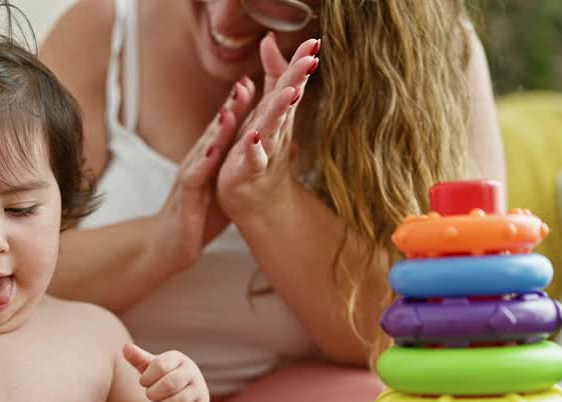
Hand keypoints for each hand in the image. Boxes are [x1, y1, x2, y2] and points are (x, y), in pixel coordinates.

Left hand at [122, 343, 208, 401]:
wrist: (186, 395)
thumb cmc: (162, 377)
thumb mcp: (150, 368)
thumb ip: (138, 359)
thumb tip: (125, 348)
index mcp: (178, 359)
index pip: (160, 365)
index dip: (147, 377)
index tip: (143, 382)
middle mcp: (192, 372)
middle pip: (170, 384)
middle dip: (153, 393)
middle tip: (149, 396)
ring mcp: (198, 390)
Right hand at [156, 76, 255, 271]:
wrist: (169, 245)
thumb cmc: (201, 214)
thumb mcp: (228, 186)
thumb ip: (242, 164)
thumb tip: (268, 148)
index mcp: (213, 156)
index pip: (230, 126)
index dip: (244, 103)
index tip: (262, 80)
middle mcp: (201, 159)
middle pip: (217, 127)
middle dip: (232, 104)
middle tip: (248, 81)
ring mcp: (191, 174)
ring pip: (206, 146)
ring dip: (218, 127)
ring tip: (231, 108)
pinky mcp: (186, 196)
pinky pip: (195, 177)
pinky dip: (204, 163)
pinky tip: (213, 151)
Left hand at [217, 36, 320, 211]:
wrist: (259, 203)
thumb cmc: (262, 150)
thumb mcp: (266, 109)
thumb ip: (271, 76)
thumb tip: (269, 38)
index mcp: (279, 116)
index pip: (291, 85)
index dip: (300, 64)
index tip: (314, 42)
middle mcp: (276, 132)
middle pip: (286, 102)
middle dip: (296, 80)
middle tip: (310, 59)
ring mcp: (264, 152)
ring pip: (273, 129)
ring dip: (280, 111)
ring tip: (289, 93)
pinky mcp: (246, 172)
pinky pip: (252, 160)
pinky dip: (254, 149)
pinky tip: (254, 138)